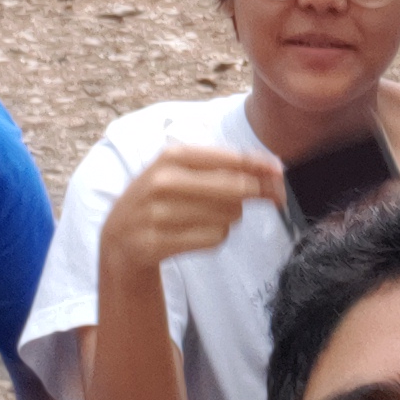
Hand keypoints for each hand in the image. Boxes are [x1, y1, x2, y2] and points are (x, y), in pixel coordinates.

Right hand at [100, 142, 286, 274]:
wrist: (119, 237)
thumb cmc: (163, 199)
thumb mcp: (182, 171)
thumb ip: (225, 167)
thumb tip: (275, 170)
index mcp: (172, 156)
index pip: (230, 159)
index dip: (261, 166)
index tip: (280, 173)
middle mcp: (163, 181)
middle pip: (236, 188)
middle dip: (258, 193)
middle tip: (273, 197)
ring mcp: (157, 213)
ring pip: (228, 216)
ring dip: (230, 218)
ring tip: (208, 217)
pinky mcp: (157, 242)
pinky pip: (214, 239)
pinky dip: (216, 238)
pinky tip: (196, 234)